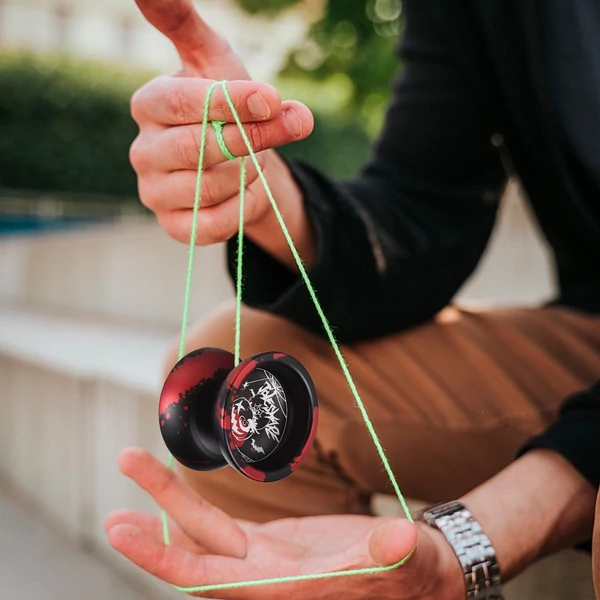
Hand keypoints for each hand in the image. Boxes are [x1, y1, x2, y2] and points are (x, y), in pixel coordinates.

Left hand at [106, 448, 464, 598]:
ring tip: (136, 465)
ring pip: (206, 533)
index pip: (210, 580)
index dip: (162, 559)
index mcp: (285, 589)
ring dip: (169, 505)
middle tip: (115, 498)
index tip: (121, 533)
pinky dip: (196, 513)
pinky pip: (224, 528)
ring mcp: (267, 558)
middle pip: (195, 553)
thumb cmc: (414, 569)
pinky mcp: (274, 544)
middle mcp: (265, 578)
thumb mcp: (407, 557)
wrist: (416, 568)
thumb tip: (401, 536)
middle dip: (152, 528)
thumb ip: (394, 548)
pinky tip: (174, 500)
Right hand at [130, 0, 315, 267]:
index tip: (272, 98)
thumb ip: (185, 24)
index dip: (232, 101)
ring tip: (253, 159)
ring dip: (249, 173)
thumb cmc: (228, 105)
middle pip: (199, 149)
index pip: (182, 102)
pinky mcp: (175, 227)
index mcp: (149, 104)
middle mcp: (143, 151)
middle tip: (292, 124)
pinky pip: (215, 226)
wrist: (239, 160)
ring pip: (211, 190)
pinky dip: (244, 207)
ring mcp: (154, 193)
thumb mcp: (215, 59)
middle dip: (253, 138)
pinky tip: (245, 190)